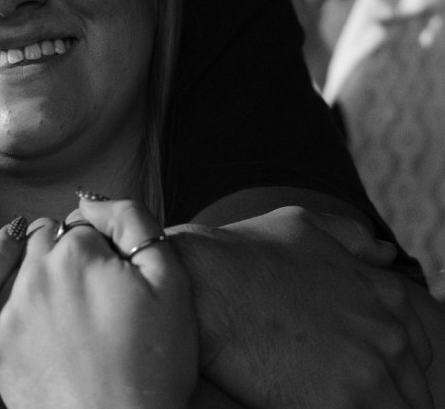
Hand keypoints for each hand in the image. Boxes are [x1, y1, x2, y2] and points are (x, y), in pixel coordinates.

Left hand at [0, 199, 196, 408]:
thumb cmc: (153, 365)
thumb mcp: (169, 282)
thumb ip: (133, 220)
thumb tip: (90, 200)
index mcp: (74, 251)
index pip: (80, 226)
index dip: (101, 253)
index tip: (113, 285)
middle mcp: (31, 271)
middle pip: (42, 239)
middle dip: (63, 258)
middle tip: (90, 300)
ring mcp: (4, 308)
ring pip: (14, 267)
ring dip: (33, 279)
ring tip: (65, 317)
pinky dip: (8, 309)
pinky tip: (37, 333)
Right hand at [178, 205, 432, 408]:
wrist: (201, 286)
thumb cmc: (243, 253)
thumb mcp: (301, 225)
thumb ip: (351, 237)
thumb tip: (385, 252)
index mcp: (383, 292)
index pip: (415, 347)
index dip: (387, 362)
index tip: (357, 368)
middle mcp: (387, 332)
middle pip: (412, 386)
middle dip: (384, 390)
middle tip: (339, 385)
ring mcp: (370, 370)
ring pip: (400, 408)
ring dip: (371, 405)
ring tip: (328, 396)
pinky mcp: (344, 404)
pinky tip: (315, 404)